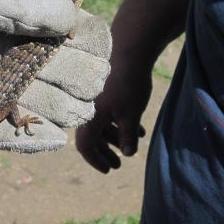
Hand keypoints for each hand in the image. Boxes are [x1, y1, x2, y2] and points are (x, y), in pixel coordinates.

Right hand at [75, 49, 150, 172]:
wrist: (130, 52)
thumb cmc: (129, 85)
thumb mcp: (131, 115)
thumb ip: (127, 137)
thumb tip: (128, 154)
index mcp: (89, 117)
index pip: (85, 146)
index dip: (96, 160)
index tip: (109, 170)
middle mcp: (89, 110)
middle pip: (92, 137)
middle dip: (106, 152)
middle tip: (118, 164)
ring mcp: (96, 100)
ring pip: (102, 126)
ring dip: (116, 138)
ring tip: (132, 146)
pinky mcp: (105, 92)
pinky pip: (108, 114)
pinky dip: (120, 124)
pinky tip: (138, 130)